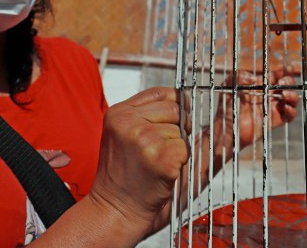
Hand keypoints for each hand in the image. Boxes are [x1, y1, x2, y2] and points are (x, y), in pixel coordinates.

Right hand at [87, 87, 189, 237]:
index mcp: (118, 113)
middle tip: (158, 152)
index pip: (161, 92)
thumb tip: (192, 95)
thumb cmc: (125, 179)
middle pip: (176, 108)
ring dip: (177, 149)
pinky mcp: (159, 157)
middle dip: (177, 129)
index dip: (174, 105)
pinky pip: (186, 149)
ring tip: (155, 165)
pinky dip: (181, 164)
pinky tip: (161, 174)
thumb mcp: (129, 137)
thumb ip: (154, 113)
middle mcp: (127, 122)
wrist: (114, 213)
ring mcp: (143, 139)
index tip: (173, 123)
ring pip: (182, 130)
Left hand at [215, 68, 298, 149]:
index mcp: (260, 85)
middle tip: (281, 84)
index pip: (276, 76)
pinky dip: (292, 110)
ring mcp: (272, 108)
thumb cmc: (226, 106)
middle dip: (288, 81)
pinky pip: (289, 115)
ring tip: (284, 95)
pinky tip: (285, 107)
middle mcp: (268, 96)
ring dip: (292, 95)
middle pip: (287, 85)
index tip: (289, 68)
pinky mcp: (274, 121)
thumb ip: (238, 76)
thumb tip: (254, 78)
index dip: (284, 71)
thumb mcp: (228, 86)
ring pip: (291, 99)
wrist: (227, 127)